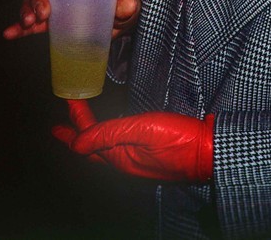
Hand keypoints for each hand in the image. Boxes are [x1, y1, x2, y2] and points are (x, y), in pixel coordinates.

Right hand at [2, 0, 140, 39]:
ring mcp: (57, 3)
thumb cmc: (124, 3)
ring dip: (26, 11)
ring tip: (27, 25)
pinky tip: (10, 33)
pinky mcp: (54, 21)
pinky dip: (21, 28)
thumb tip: (127, 4)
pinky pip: (34, 24)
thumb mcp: (129, 2)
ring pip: (34, 2)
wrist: (121, 21)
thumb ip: (127, 3)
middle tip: (41, 16)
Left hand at [53, 100, 213, 181]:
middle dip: (75, 135)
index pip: (85, 141)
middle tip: (61, 127)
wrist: (208, 152)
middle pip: (92, 148)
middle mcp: (124, 162)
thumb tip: (77, 142)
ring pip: (104, 149)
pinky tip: (112, 132)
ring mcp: (137, 161)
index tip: (61, 108)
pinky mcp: (149, 156)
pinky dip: (107, 138)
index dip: (71, 124)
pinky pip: (118, 149)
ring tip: (82, 126)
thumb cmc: (177, 139)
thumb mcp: (141, 130)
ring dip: (90, 136)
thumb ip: (108, 134)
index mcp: (118, 157)